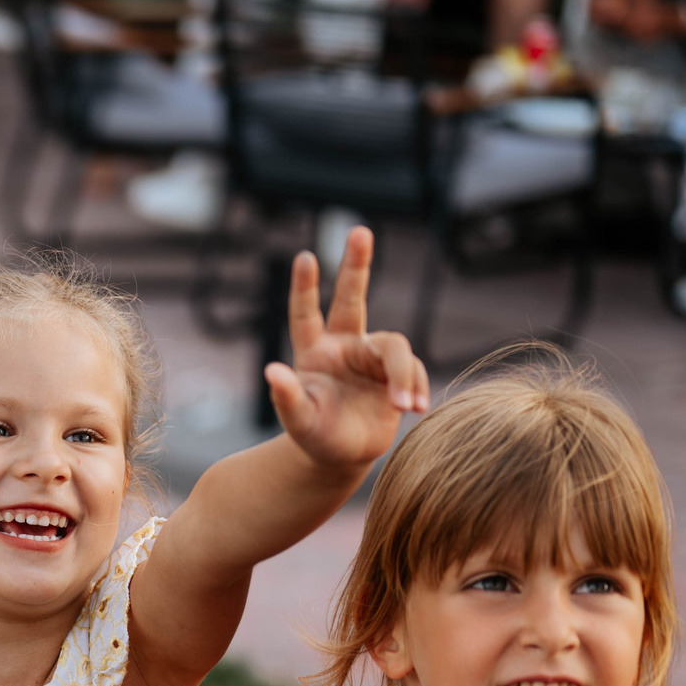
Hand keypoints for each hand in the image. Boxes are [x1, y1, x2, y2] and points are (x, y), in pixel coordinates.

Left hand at [265, 227, 428, 472]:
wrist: (342, 455)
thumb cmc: (314, 436)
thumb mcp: (298, 421)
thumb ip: (287, 397)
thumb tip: (271, 370)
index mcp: (314, 353)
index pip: (305, 314)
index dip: (306, 287)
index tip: (305, 256)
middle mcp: (344, 347)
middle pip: (352, 299)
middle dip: (356, 264)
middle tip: (360, 231)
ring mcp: (371, 358)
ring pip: (395, 347)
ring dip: (402, 375)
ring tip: (404, 406)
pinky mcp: (396, 374)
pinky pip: (412, 372)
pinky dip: (414, 388)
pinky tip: (414, 409)